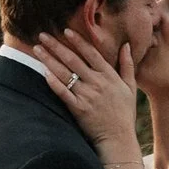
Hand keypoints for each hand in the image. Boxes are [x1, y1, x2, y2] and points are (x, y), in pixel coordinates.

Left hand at [32, 29, 143, 168]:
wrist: (118, 138)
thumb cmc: (124, 113)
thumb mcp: (130, 87)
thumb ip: (127, 65)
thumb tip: (127, 45)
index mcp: (109, 76)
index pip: (91, 53)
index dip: (77, 41)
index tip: (65, 30)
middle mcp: (97, 83)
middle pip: (73, 60)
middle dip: (56, 46)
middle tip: (42, 35)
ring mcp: (87, 96)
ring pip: (65, 74)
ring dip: (49, 60)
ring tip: (37, 50)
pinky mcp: (78, 109)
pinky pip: (63, 93)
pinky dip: (53, 82)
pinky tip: (43, 72)